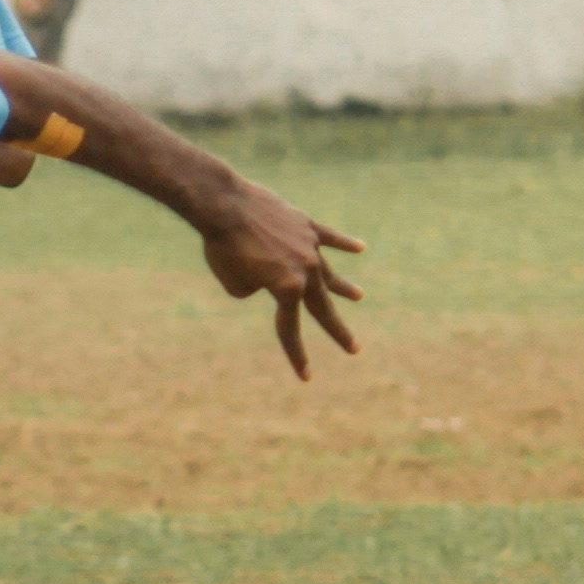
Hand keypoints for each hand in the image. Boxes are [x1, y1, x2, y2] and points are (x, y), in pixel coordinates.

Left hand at [194, 178, 368, 377]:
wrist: (225, 206)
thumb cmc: (223, 248)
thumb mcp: (234, 283)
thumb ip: (256, 288)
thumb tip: (267, 278)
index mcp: (287, 290)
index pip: (291, 330)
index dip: (297, 355)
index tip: (306, 378)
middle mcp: (305, 271)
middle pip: (322, 307)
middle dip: (337, 331)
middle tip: (354, 349)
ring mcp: (309, 247)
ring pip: (330, 273)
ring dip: (342, 288)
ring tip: (358, 297)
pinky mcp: (306, 226)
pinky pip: (329, 237)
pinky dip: (344, 243)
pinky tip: (360, 248)